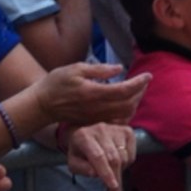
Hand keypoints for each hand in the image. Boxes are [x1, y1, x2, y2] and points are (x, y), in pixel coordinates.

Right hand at [35, 62, 150, 125]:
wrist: (42, 105)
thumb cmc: (57, 83)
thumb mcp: (76, 69)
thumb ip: (99, 70)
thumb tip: (119, 68)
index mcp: (93, 93)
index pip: (124, 90)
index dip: (139, 83)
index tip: (148, 75)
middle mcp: (97, 108)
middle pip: (128, 104)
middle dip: (140, 92)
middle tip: (144, 81)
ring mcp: (96, 117)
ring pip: (124, 113)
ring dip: (135, 102)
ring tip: (138, 90)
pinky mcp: (94, 122)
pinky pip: (116, 119)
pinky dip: (126, 110)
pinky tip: (128, 101)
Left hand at [65, 123, 135, 190]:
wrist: (88, 133)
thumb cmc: (80, 151)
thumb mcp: (73, 162)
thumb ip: (81, 168)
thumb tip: (95, 173)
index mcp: (84, 136)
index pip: (98, 156)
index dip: (106, 172)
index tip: (112, 186)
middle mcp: (101, 129)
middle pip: (113, 158)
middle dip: (115, 178)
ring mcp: (115, 129)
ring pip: (124, 157)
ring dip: (120, 170)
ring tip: (111, 171)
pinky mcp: (127, 131)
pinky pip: (131, 154)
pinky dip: (127, 163)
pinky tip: (118, 162)